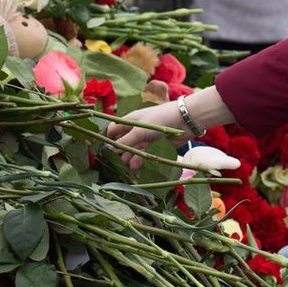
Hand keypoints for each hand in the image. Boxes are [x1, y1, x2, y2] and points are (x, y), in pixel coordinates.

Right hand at [107, 88, 235, 169]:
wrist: (185, 120)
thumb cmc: (160, 120)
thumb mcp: (139, 131)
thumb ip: (126, 141)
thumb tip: (112, 149)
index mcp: (131, 120)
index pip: (115, 128)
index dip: (108, 138)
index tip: (102, 150)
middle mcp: (138, 128)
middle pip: (124, 140)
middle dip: (119, 151)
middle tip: (115, 162)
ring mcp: (148, 136)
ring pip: (135, 148)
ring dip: (130, 157)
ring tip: (128, 166)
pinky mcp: (157, 144)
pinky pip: (146, 153)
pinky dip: (140, 159)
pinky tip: (137, 166)